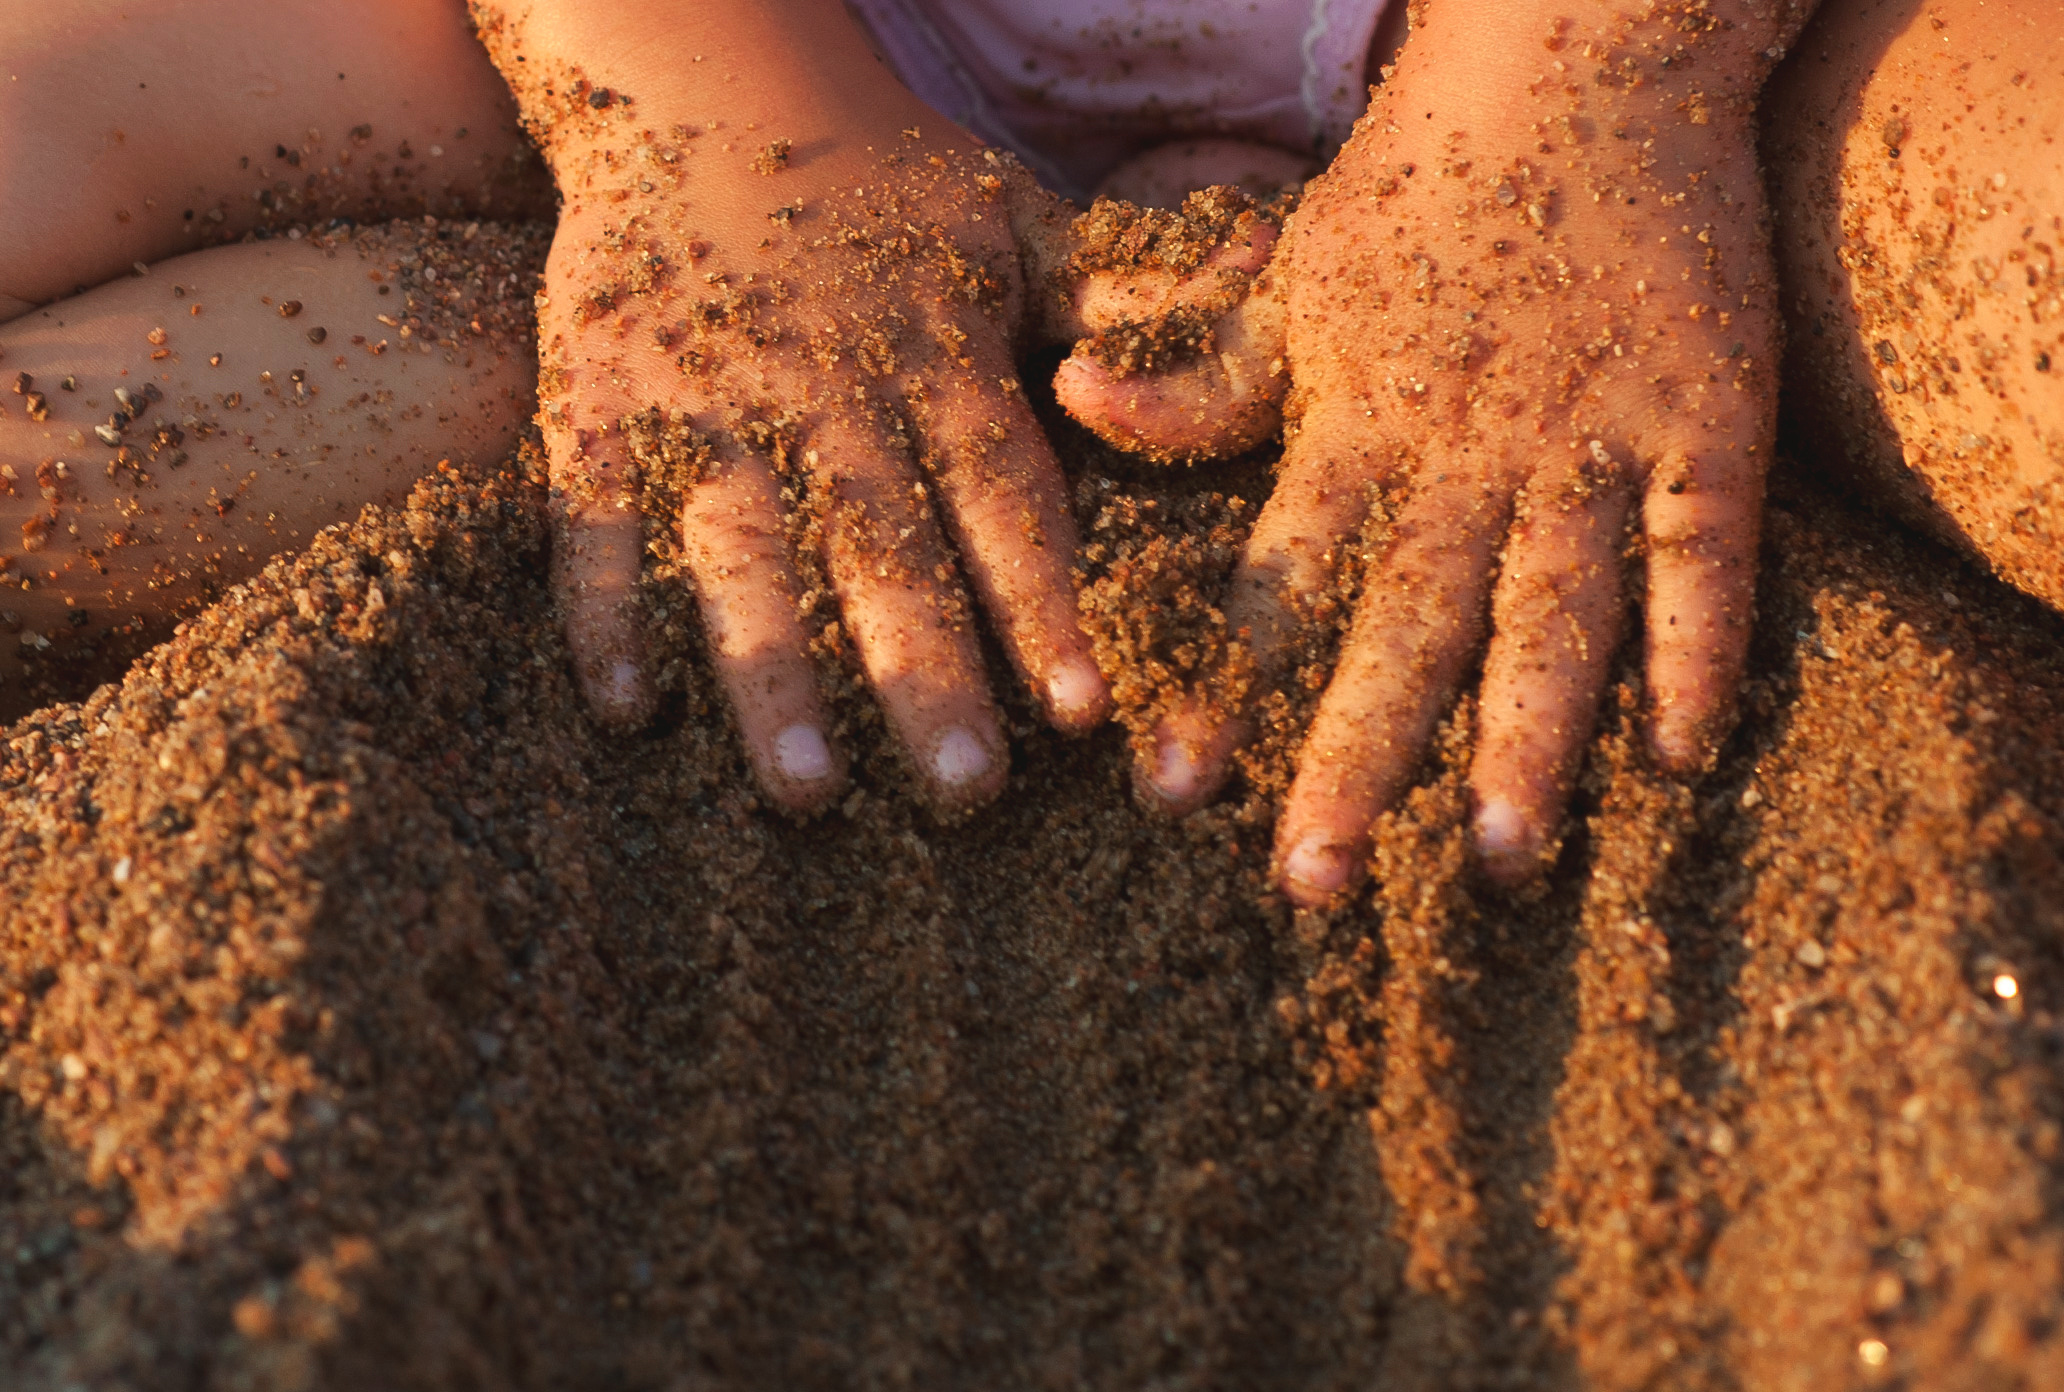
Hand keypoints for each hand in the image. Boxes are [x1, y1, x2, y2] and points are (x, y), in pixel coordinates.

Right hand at [471, 0, 1272, 812]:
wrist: (698, 79)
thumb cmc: (879, 177)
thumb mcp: (1013, 218)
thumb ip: (1125, 287)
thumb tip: (1270, 265)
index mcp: (938, 352)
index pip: (1003, 492)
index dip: (1043, 600)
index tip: (1084, 709)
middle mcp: (827, 386)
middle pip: (881, 544)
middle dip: (924, 669)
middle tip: (966, 791)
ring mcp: (704, 399)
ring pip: (742, 550)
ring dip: (773, 673)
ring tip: (808, 791)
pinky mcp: (597, 402)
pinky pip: (596, 520)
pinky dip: (604, 614)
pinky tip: (628, 714)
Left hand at [1064, 2, 1798, 900]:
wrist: (1583, 66)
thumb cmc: (1421, 183)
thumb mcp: (1287, 276)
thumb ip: (1198, 372)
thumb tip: (1070, 392)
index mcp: (1356, 419)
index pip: (1276, 577)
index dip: (1225, 683)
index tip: (1173, 788)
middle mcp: (1468, 446)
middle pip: (1405, 622)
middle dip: (1358, 757)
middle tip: (1315, 882)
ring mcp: (1593, 438)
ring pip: (1558, 608)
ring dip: (1529, 735)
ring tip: (1498, 856)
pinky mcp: (1706, 421)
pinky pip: (1706, 553)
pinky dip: (1701, 649)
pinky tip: (1680, 758)